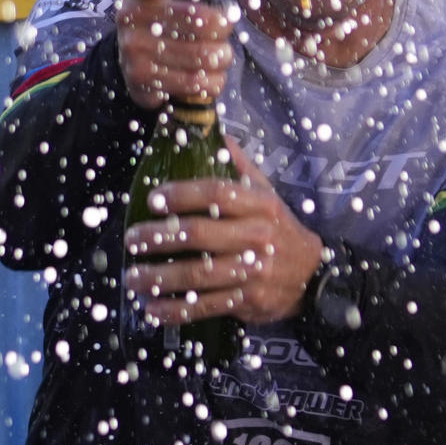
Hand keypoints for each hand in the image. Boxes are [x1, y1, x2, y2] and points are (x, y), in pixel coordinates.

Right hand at [116, 0, 235, 110]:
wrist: (137, 52)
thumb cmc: (167, 5)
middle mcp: (128, 16)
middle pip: (199, 20)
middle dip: (224, 26)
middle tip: (225, 28)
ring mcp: (133, 50)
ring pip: (203, 55)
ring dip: (223, 55)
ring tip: (221, 52)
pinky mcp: (143, 82)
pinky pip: (197, 83)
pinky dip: (214, 79)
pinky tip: (209, 73)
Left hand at [124, 136, 324, 325]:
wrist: (313, 275)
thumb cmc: (280, 230)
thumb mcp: (268, 194)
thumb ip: (240, 168)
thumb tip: (217, 134)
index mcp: (260, 206)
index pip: (216, 193)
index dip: (181, 194)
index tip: (153, 199)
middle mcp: (257, 237)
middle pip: (199, 235)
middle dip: (158, 237)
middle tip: (131, 239)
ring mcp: (252, 272)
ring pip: (197, 274)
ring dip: (159, 277)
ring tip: (132, 277)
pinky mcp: (248, 300)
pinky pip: (205, 306)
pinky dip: (176, 310)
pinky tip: (152, 309)